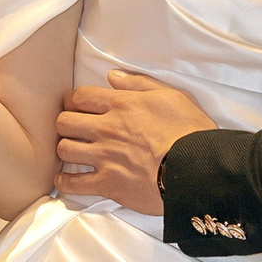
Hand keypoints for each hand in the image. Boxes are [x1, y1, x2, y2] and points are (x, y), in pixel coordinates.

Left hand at [54, 71, 214, 215]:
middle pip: (64, 122)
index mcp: (122, 105)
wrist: (198, 170)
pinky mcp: (108, 184)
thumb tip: (112, 77)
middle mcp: (107, 129)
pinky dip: (65, 182)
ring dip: (66, 150)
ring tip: (74, 152)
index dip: (73, 101)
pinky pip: (73, 184)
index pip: (80, 96)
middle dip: (66, 123)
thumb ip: (139, 84)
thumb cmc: (191, 132)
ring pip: (64, 149)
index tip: (76, 106)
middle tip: (74, 129)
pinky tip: (66, 179)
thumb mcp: (172, 97)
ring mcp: (105, 158)